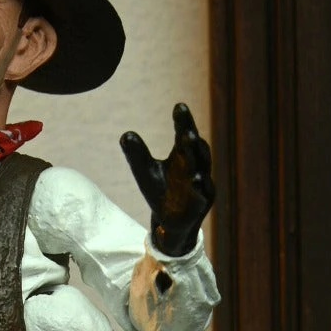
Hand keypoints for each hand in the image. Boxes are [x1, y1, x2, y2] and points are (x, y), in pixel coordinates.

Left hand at [119, 103, 213, 257]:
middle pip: (196, 148)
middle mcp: (196, 165)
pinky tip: (197, 179)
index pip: (184, 134)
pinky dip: (202, 185)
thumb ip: (137, 155)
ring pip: (203, 167)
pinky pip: (204, 192)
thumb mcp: (146, 173)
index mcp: (183, 155)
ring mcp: (202, 183)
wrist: (171, 223)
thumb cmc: (161, 192)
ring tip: (191, 142)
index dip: (182, 120)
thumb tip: (125, 135)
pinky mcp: (204, 201)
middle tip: (185, 128)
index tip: (178, 106)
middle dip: (191, 138)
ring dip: (197, 157)